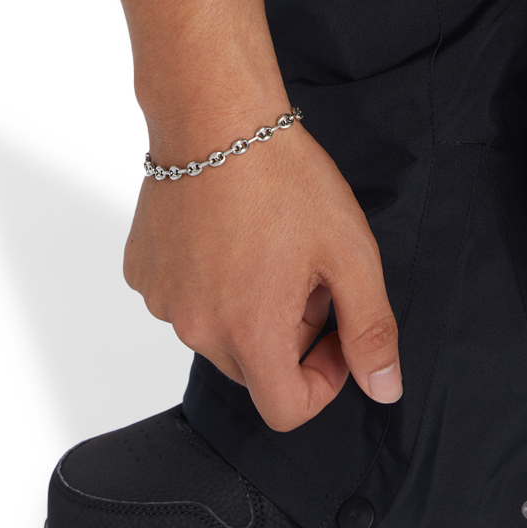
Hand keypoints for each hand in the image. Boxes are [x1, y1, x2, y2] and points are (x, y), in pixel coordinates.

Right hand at [123, 117, 401, 431]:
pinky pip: (185, 299)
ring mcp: (162, 300)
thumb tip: (384, 388)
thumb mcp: (351, 254)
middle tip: (311, 274)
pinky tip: (234, 234)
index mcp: (250, 334)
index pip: (287, 410)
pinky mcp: (143, 271)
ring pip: (219, 333)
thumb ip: (371, 329)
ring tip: (274, 247)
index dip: (325, 381)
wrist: (217, 117)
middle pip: (255, 370)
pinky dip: (213, 283)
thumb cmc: (284, 180)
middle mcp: (196, 328)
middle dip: (292, 335)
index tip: (338, 333)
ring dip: (252, 309)